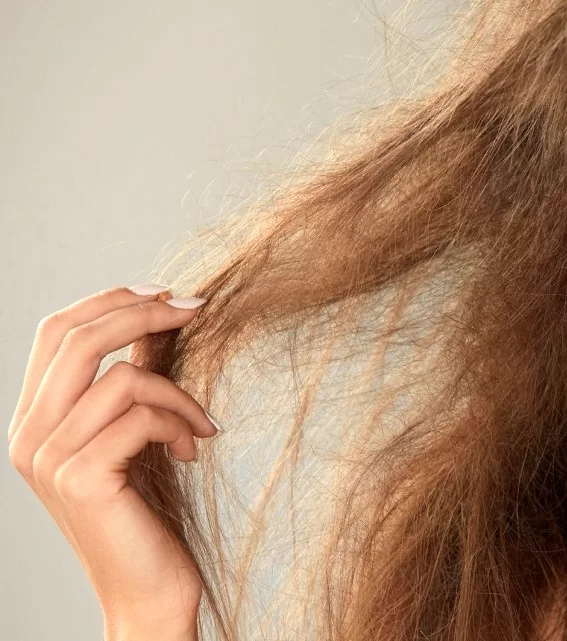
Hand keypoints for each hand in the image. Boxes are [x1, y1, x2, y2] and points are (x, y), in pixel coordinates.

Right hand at [7, 286, 220, 636]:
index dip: (109, 299)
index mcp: (34, 421)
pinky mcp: (81, 477)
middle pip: (78, 338)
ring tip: (202, 425)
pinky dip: (181, 423)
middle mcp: (28, 436)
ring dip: (180, 394)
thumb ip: (128, 384)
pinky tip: (194, 450)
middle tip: (196, 308)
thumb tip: (154, 322)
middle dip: (144, 312)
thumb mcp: (131, 436)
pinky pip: (142, 416)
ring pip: (123, 378)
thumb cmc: (145, 512)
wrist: (147, 589)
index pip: (55, 332)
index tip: (164, 292)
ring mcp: (48, 458)